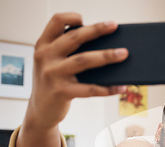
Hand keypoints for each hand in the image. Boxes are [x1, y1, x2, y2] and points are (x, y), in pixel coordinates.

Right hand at [28, 12, 127, 127]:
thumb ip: (67, 51)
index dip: (71, 17)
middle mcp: (45, 56)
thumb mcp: (52, 62)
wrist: (40, 111)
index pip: (56, 21)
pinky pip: (89, 89)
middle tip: (114, 26)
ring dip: (106, 56)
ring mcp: (52, 74)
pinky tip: (121, 87)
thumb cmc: (53, 83)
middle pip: (74, 38)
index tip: (86, 19)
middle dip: (96, 30)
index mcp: (43, 45)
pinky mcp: (61, 92)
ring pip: (84, 60)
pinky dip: (107, 88)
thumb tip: (104, 45)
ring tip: (124, 54)